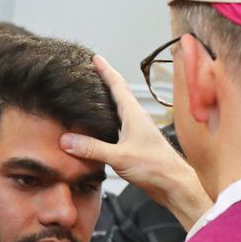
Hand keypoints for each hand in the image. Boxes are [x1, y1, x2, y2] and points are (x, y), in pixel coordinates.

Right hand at [60, 55, 211, 230]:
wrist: (174, 184)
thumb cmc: (155, 167)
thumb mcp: (119, 156)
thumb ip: (92, 148)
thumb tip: (66, 140)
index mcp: (134, 114)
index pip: (117, 85)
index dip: (105, 70)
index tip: (94, 57)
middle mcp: (137, 119)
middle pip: (118, 94)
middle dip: (105, 80)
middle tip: (91, 71)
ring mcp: (138, 131)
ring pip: (119, 110)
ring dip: (107, 100)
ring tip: (93, 95)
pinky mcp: (137, 144)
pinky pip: (119, 126)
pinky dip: (109, 120)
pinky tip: (102, 127)